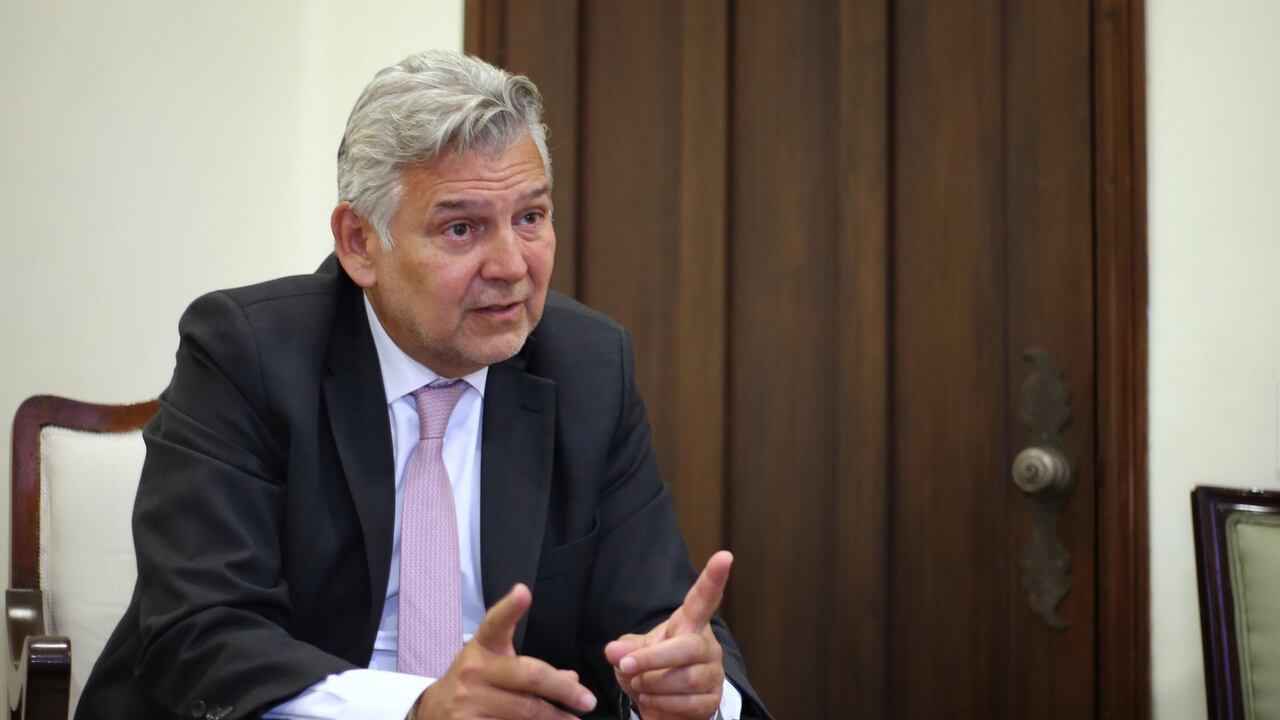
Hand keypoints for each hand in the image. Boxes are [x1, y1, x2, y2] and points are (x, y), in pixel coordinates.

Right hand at [416, 583, 596, 718]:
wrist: (433, 712)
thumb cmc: (473, 684)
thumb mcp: (494, 667)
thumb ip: (530, 669)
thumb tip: (572, 679)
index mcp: (482, 647)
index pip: (495, 624)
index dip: (509, 608)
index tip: (523, 592)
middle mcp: (473, 670)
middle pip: (528, 676)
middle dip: (563, 690)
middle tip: (587, 701)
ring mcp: (468, 700)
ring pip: (524, 710)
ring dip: (554, 718)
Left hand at [604, 551, 731, 719]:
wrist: (662, 704)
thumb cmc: (649, 669)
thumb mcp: (630, 655)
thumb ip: (624, 650)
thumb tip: (614, 652)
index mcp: (688, 623)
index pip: (702, 598)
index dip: (713, 578)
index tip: (724, 556)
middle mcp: (706, 645)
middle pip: (688, 647)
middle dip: (653, 659)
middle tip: (627, 668)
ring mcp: (712, 673)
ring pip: (687, 678)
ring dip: (654, 685)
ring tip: (640, 685)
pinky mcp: (713, 699)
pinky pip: (690, 704)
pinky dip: (663, 704)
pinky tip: (653, 700)